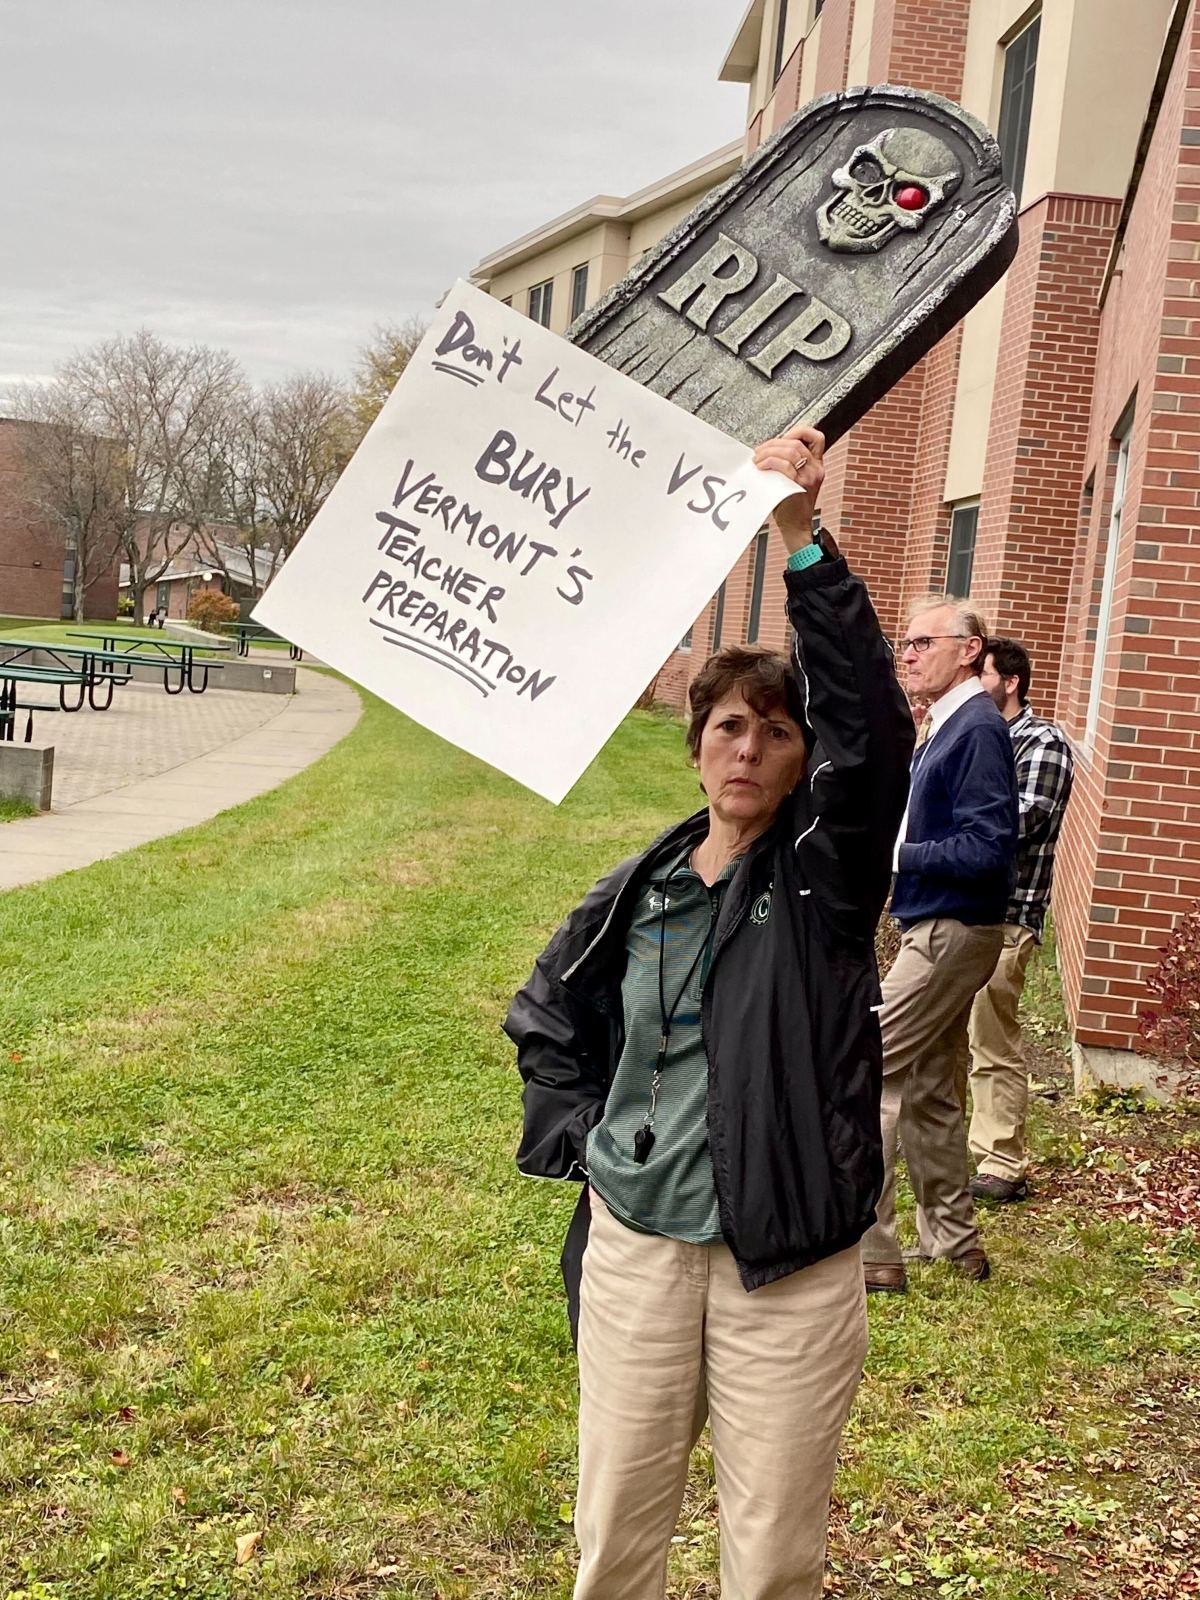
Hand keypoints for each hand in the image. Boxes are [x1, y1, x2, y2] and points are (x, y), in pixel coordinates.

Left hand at [752, 424, 825, 553]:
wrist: (795, 526)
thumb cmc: (790, 505)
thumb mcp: (794, 480)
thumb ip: (788, 463)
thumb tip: (767, 449)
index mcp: (817, 465)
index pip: (817, 437)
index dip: (799, 431)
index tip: (781, 438)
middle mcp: (816, 469)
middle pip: (796, 443)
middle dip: (773, 443)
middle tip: (759, 452)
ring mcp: (810, 476)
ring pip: (790, 450)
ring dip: (769, 452)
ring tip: (757, 460)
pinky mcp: (800, 484)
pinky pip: (784, 465)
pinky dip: (769, 462)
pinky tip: (760, 467)